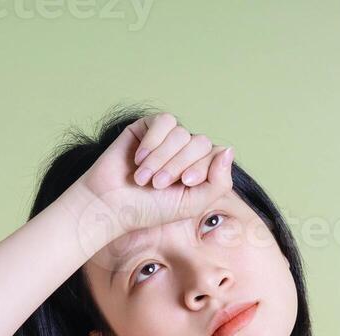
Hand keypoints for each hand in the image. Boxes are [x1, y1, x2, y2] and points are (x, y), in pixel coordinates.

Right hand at [74, 112, 234, 236]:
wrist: (110, 205)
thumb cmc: (149, 209)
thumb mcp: (192, 204)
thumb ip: (219, 182)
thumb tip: (229, 149)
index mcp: (199, 170)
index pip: (216, 155)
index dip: (202, 167)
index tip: (185, 183)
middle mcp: (185, 152)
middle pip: (200, 142)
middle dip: (179, 164)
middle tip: (158, 184)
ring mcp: (167, 139)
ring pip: (181, 133)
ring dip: (162, 158)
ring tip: (143, 178)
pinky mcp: (148, 127)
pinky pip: (164, 122)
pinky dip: (153, 141)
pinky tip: (139, 158)